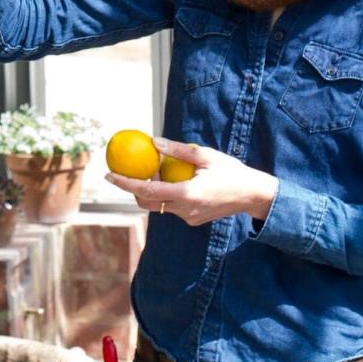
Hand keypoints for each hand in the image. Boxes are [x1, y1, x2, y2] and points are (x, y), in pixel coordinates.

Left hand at [104, 137, 278, 226]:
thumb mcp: (205, 155)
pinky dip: (166, 194)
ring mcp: (189, 218)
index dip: (125, 183)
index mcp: (187, 195)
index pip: (147, 191)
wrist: (253, 195)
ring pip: (160, 206)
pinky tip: (172, 179)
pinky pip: (172, 207)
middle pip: (148, 203)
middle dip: (134, 189)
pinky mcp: (194, 219)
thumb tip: (153, 142)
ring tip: (156, 169)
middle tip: (128, 170)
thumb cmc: (231, 172)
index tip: (109, 175)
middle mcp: (185, 210)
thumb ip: (177, 150)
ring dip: (152, 190)